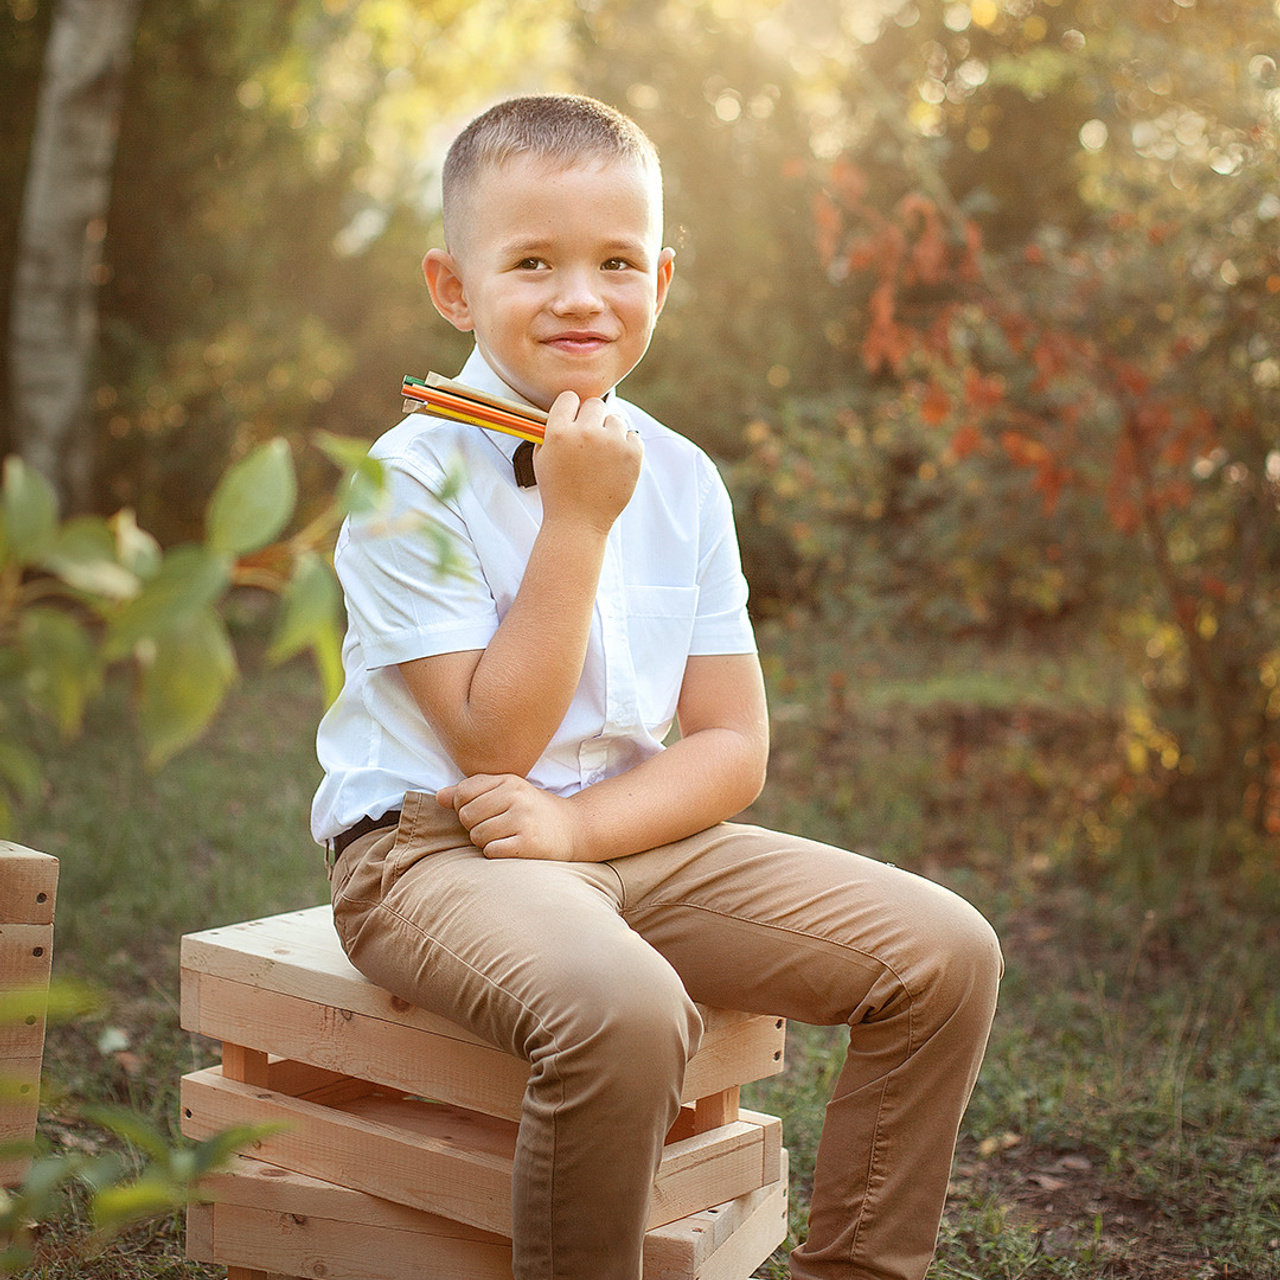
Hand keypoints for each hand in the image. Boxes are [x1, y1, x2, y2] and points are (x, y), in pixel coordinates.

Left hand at [437, 773, 580, 860]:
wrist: (574, 828)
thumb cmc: (533, 810)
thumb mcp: (506, 792)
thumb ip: (472, 792)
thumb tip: (438, 797)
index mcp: (509, 781)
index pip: (462, 793)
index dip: (463, 807)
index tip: (480, 812)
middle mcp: (516, 796)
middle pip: (466, 816)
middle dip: (474, 826)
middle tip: (495, 827)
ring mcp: (523, 819)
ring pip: (477, 836)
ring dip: (485, 842)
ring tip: (504, 837)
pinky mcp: (528, 843)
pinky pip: (491, 851)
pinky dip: (496, 853)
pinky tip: (511, 847)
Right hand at [535, 392, 641, 534]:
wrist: (578, 522)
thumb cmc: (558, 493)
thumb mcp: (541, 459)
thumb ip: (550, 432)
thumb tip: (563, 413)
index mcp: (559, 432)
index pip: (569, 398)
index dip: (571, 409)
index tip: (573, 419)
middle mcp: (585, 433)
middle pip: (595, 404)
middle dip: (592, 419)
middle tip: (590, 438)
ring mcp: (611, 443)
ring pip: (616, 419)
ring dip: (610, 432)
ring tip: (603, 455)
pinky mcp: (632, 454)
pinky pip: (633, 436)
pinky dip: (627, 446)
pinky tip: (615, 461)